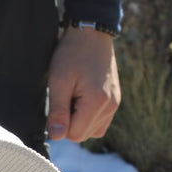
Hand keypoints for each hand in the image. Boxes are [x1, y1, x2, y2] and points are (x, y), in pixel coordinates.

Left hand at [46, 26, 120, 141]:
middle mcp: (110, 107)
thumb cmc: (72, 54)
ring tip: (75, 95)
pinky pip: (99, 123)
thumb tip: (56, 136)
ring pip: (91, 131)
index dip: (61, 123)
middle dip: (70, 122)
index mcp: (97, 102)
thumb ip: (58, 111)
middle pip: (82, 135)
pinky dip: (88, 117)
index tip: (59, 101)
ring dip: (79, 120)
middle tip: (67, 95)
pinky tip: (82, 99)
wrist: (92, 34)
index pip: (74, 135)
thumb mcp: (59, 81)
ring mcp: (115, 105)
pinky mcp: (115, 102)